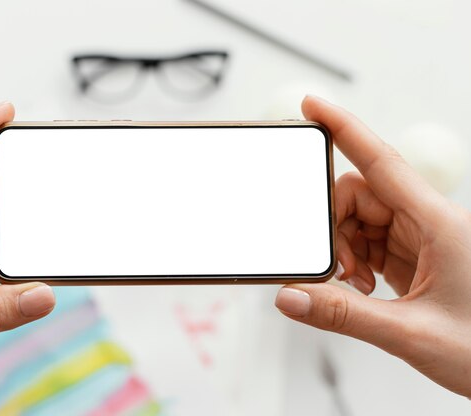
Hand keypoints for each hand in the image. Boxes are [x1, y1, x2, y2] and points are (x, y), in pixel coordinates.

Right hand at [275, 96, 470, 396]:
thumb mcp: (410, 333)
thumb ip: (344, 315)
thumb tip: (292, 296)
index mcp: (439, 223)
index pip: (381, 162)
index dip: (344, 128)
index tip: (313, 105)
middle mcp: (430, 222)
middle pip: (361, 193)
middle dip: (335, 224)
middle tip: (336, 266)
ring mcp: (422, 238)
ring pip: (362, 218)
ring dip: (345, 247)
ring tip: (355, 284)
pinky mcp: (415, 255)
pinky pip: (370, 240)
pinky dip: (354, 260)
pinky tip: (362, 285)